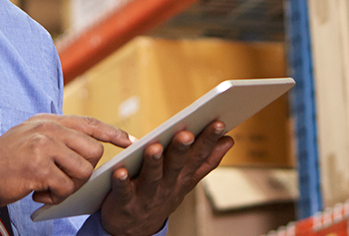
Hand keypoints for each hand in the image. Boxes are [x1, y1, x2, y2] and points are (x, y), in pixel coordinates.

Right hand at [0, 114, 130, 206]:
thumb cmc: (6, 162)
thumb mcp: (31, 137)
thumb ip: (58, 137)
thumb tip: (92, 147)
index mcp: (48, 121)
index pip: (89, 124)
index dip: (112, 133)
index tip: (130, 141)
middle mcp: (47, 129)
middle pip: (93, 151)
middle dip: (86, 170)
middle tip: (67, 179)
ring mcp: (43, 146)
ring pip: (82, 171)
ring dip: (70, 186)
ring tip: (50, 187)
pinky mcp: (38, 167)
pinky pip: (65, 187)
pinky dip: (55, 196)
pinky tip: (39, 194)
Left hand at [99, 121, 233, 235]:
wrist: (134, 229)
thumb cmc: (161, 195)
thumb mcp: (187, 181)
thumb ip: (206, 162)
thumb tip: (229, 141)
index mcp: (182, 177)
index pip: (199, 157)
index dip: (209, 141)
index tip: (219, 123)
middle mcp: (167, 186)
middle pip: (176, 166)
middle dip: (182, 150)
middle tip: (186, 134)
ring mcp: (146, 195)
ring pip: (152, 178)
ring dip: (153, 163)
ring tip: (155, 148)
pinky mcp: (124, 202)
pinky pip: (123, 191)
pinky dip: (122, 182)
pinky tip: (120, 171)